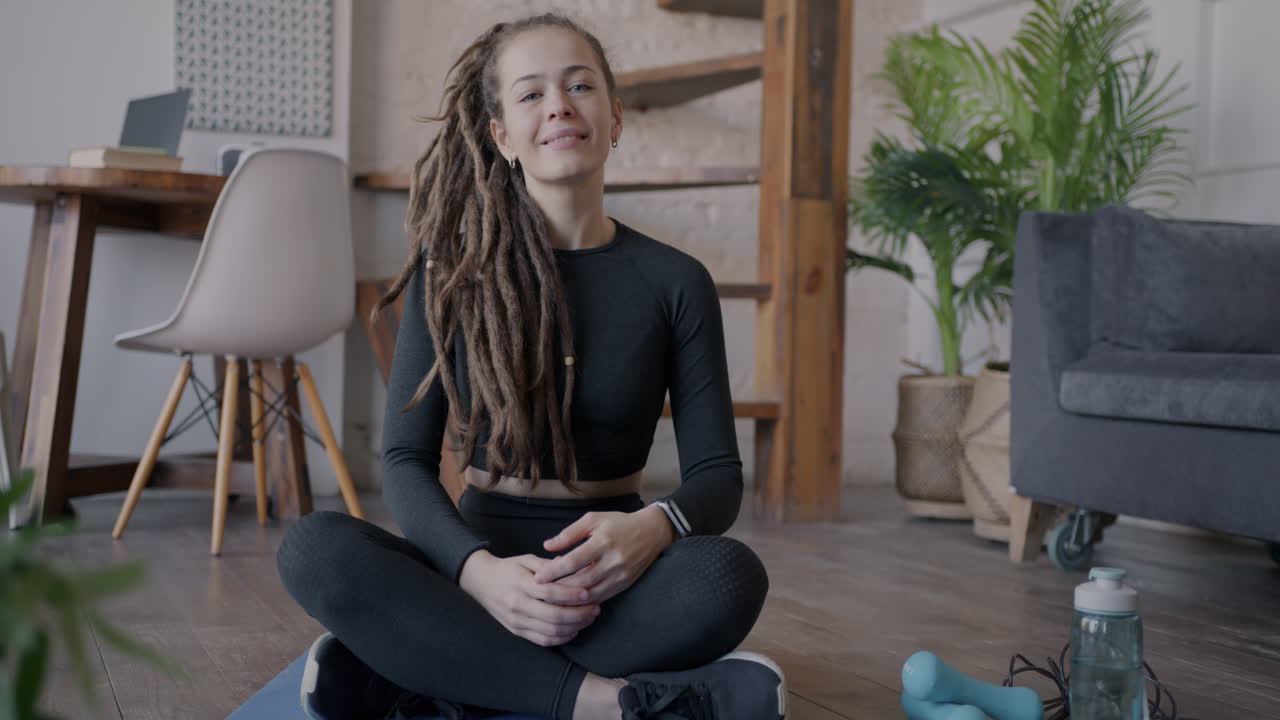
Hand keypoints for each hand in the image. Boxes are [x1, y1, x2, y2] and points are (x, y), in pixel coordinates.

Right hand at [458, 550, 600, 646]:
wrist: (480, 582)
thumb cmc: (507, 569)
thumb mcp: (526, 559)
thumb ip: (547, 565)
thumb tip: (570, 566)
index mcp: (520, 585)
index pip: (550, 593)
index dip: (571, 595)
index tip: (588, 594)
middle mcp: (518, 605)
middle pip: (553, 617)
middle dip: (579, 615)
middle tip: (595, 609)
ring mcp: (517, 621)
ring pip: (550, 632)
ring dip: (574, 628)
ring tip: (588, 619)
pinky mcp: (517, 631)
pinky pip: (542, 640)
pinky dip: (561, 638)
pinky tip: (573, 630)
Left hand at [534, 506, 674, 604]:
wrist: (652, 532)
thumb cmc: (619, 523)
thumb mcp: (593, 520)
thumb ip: (570, 533)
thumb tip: (547, 546)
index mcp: (603, 541)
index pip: (573, 561)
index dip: (553, 571)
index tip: (537, 578)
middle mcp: (613, 560)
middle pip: (580, 582)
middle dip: (558, 590)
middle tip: (539, 594)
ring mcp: (621, 575)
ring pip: (591, 594)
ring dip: (570, 600)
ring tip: (552, 601)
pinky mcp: (625, 584)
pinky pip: (602, 598)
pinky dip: (585, 602)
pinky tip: (572, 603)